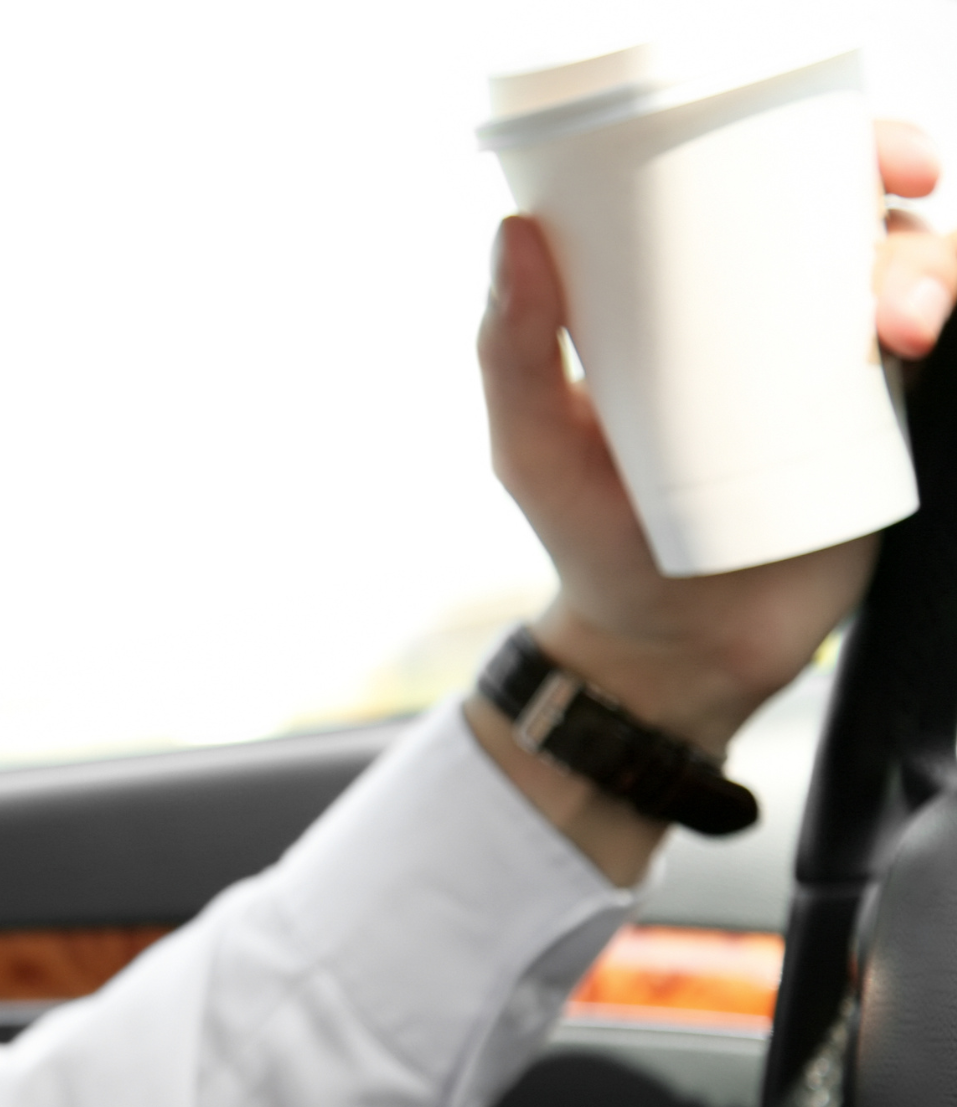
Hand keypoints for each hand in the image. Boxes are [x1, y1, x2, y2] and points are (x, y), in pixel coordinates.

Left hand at [470, 120, 952, 880]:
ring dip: (928, 268)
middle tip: (899, 205)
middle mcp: (767, 313)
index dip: (824, 141)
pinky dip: (950, 327)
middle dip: (896, 193)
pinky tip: (925, 348)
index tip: (861, 146)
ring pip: (908, 275)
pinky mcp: (880, 428)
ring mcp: (830, 366)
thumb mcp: (531, 446)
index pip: (762, 183)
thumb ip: (512, 354)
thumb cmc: (587, 535)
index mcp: (688, 291)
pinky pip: (940, 357)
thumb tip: (515, 231)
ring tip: (901, 330)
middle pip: (854, 213)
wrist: (668, 647)